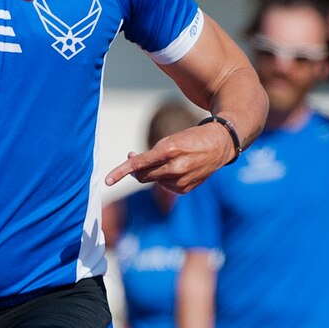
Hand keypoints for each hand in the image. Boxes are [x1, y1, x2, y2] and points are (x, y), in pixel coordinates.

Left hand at [106, 122, 236, 191]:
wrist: (220, 145)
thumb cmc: (192, 138)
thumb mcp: (170, 140)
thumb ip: (151, 154)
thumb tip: (133, 167)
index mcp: (169, 151)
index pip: (139, 164)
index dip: (121, 171)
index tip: (108, 181)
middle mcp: (175, 168)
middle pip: (143, 175)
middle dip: (135, 169)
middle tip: (133, 156)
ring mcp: (181, 181)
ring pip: (154, 181)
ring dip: (152, 172)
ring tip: (167, 159)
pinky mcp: (185, 189)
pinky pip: (165, 186)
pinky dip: (164, 178)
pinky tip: (176, 169)